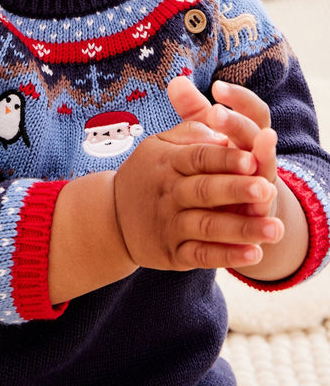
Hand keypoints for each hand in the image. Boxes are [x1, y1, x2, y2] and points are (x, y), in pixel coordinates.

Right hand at [113, 119, 280, 271]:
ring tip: (274, 228)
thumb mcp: (159, 144)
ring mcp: (170, 224)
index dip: (225, 158)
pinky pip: (202, 255)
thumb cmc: (148, 173)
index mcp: (168, 162)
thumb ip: (190, 130)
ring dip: (242, 228)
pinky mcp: (173, 253)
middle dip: (237, 190)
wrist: (111, 217)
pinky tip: (254, 254)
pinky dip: (227, 255)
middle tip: (267, 190)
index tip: (252, 158)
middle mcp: (168, 193)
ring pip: (207, 226)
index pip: (199, 157)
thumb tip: (221, 129)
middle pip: (205, 190)